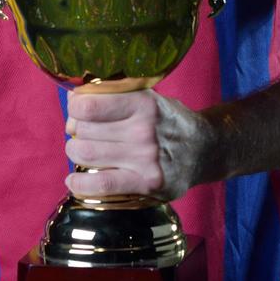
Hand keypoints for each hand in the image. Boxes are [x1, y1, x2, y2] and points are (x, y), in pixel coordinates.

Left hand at [63, 89, 214, 200]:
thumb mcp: (149, 97)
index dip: (75, 107)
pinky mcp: (146, 184)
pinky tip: (74, 181)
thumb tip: (74, 99)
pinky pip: (101, 185)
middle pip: (84, 131)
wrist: (205, 150)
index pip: (88, 106)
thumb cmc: (168, 121)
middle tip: (80, 132)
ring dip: (75, 153)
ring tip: (81, 151)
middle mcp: (144, 130)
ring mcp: (146, 159)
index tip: (77, 110)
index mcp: (143, 103)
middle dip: (74, 131)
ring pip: (86, 155)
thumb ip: (116, 95)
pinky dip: (80, 184)